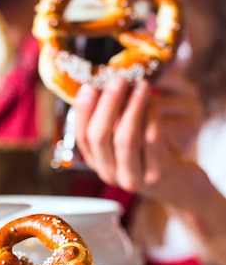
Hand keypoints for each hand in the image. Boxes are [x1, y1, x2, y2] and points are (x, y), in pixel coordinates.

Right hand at [73, 75, 197, 199]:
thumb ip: (114, 119)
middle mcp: (110, 173)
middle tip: (118, 79)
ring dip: (132, 107)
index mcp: (98, 162)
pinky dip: (152, 117)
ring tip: (141, 85)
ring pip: (125, 139)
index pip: (82, 136)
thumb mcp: (128, 138)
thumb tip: (107, 84)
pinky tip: (155, 102)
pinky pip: (152, 141)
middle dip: (108, 104)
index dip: (83, 110)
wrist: (181, 185)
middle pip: (100, 137)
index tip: (89, 86)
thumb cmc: (151, 154)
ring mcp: (134, 177)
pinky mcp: (158, 174)